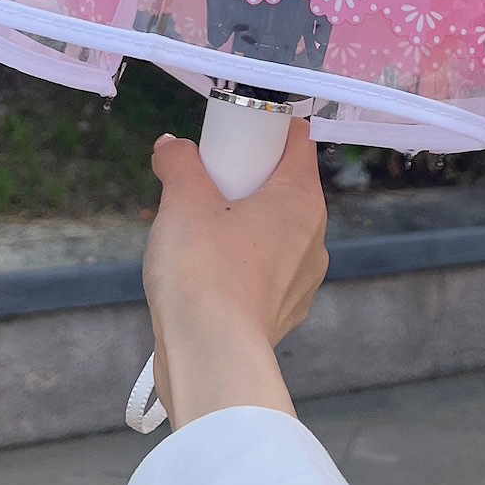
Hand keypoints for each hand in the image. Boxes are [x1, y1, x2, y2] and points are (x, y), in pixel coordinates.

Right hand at [143, 120, 328, 427]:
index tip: (234, 128)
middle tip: (206, 181)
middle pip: (284, 186)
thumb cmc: (204, 271)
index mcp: (300, 199)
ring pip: (274, 232)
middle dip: (246, 178)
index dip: (268, 127)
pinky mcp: (284, 313)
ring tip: (198, 230)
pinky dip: (240, 262)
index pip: (298, 141)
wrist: (211, 357)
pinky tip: (205, 271)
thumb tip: (171, 146)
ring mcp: (302, 279)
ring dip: (242, 223)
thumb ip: (178, 163)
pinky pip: (265, 271)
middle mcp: (313, 237)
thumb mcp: (183, 201)